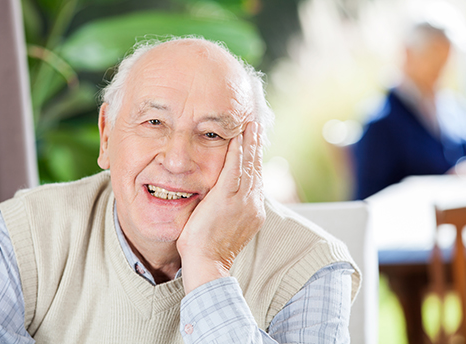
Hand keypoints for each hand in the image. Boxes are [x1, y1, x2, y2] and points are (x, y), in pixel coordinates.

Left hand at [177, 122, 265, 293]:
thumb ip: (229, 209)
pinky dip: (237, 152)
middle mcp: (252, 203)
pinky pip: (234, 169)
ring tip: (252, 125)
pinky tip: (238, 137)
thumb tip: (223, 199)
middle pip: (256, 168)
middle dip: (257, 145)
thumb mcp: (227, 226)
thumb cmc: (211, 248)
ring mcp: (241, 200)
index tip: (256, 144)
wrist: (207, 263)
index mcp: (252, 210)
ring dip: (250, 143)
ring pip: (249, 165)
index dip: (256, 159)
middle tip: (258, 126)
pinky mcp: (226, 198)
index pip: (256, 179)